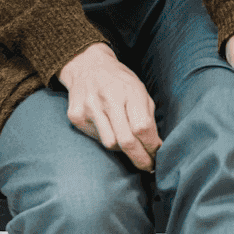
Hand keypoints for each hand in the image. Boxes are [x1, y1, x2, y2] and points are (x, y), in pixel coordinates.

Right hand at [59, 42, 161, 171]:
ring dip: (123, 150)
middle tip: (148, 166)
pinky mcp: (75, 116)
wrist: (87, 66)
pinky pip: (95, 138)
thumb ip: (147, 116)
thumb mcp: (140, 90)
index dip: (152, 146)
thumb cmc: (120, 81)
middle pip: (126, 141)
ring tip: (129, 146)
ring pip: (110, 144)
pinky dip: (106, 139)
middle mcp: (108, 100)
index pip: (143, 128)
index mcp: (130, 92)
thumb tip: (155, 145)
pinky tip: (110, 131)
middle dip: (140, 158)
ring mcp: (89, 108)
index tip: (158, 155)